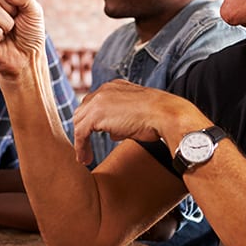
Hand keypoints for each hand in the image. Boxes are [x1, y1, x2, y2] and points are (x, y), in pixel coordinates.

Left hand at [72, 80, 210, 165]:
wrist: (166, 115)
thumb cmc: (158, 118)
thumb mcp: (137, 116)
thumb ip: (121, 121)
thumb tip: (112, 133)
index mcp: (115, 86)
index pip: (94, 103)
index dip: (92, 121)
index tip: (92, 136)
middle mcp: (105, 90)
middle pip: (83, 111)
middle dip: (83, 130)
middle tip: (86, 148)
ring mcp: (99, 101)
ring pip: (79, 122)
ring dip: (81, 141)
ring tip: (85, 157)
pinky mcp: (96, 115)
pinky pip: (80, 133)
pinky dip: (81, 147)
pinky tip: (85, 159)